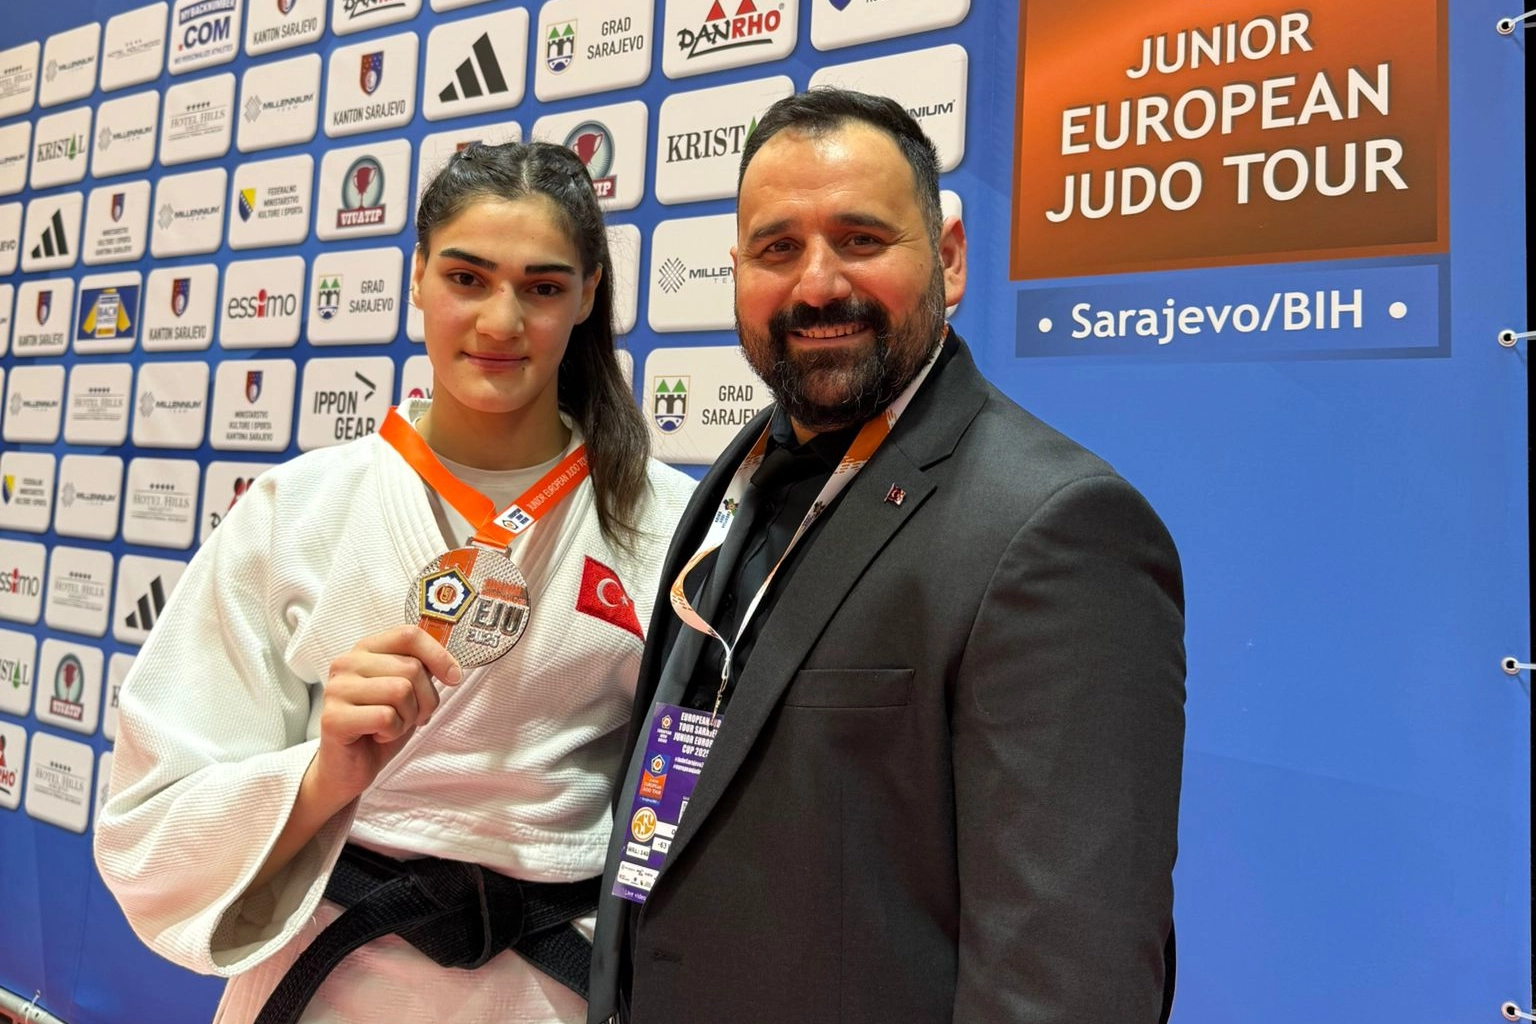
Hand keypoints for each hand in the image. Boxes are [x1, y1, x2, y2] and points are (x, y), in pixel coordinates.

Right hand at [311, 625, 462, 809]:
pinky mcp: (333, 717)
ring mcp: (337, 688)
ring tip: (391, 726)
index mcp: (366, 649)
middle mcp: (347, 662)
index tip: (454, 677)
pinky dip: (392, 733)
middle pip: (411, 668)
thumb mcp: (408, 692)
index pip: (409, 635)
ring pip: (401, 691)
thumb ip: (421, 671)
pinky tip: (377, 736)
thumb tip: (452, 668)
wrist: (349, 767)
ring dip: (407, 718)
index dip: (438, 655)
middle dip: (425, 699)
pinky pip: (385, 717)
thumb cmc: (380, 726)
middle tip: (410, 717)